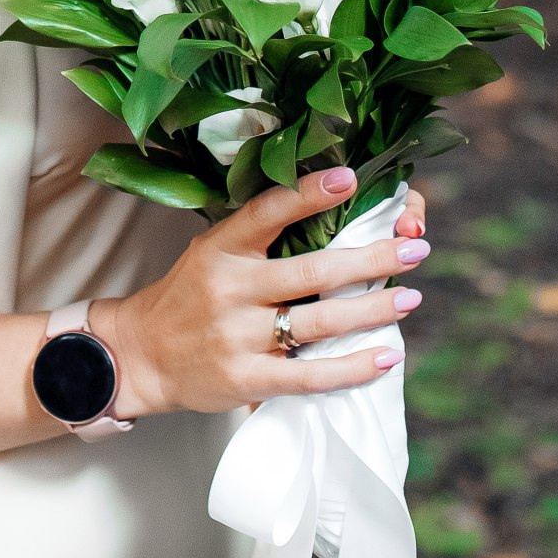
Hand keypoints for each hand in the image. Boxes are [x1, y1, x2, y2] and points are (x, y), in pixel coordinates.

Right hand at [92, 166, 430, 420]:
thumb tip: (328, 214)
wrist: (142, 355)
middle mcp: (231, 288)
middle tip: (416, 249)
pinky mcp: (248, 379)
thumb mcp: (210, 252)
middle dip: (372, 259)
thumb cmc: (188, 297)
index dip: (311, 193)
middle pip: (313, 270)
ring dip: (374, 309)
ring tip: (411, 298)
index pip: (269, 211)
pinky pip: (311, 375)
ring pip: (321, 320)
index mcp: (221, 247)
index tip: (353, 178)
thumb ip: (257, 238)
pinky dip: (354, 368)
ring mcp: (239, 336)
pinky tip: (387, 358)